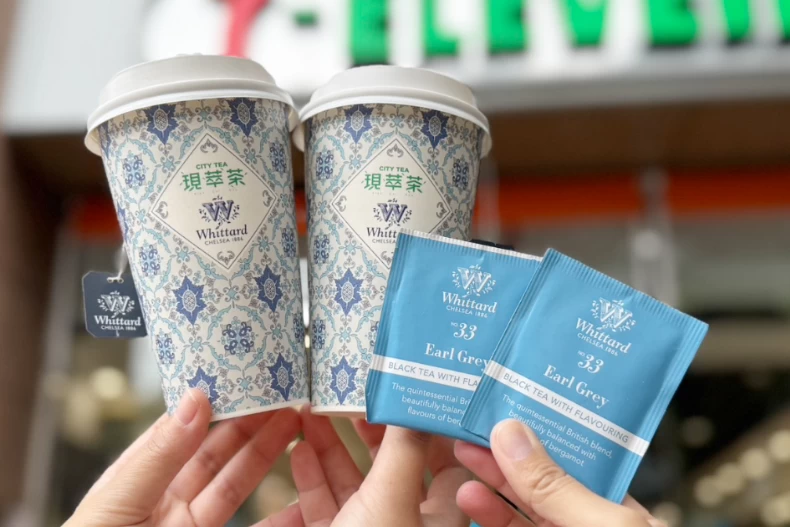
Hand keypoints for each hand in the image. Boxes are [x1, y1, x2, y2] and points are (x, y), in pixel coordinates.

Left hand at [65, 389, 301, 526]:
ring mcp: (189, 525)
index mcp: (136, 478)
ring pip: (235, 482)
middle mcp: (165, 498)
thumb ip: (159, 455)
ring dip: (267, 453)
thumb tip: (195, 400)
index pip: (180, 428)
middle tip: (281, 394)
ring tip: (294, 422)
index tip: (242, 378)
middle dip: (249, 421)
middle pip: (215, 452)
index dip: (213, 402)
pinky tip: (299, 500)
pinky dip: (280, 518)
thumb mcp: (118, 502)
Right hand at [267, 406, 470, 526]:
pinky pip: (326, 504)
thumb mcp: (390, 501)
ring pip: (354, 481)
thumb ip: (404, 450)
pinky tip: (298, 448)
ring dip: (332, 445)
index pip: (448, 462)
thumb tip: (415, 401)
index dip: (431, 426)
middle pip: (394, 465)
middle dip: (371, 429)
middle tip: (353, 395)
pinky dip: (312, 476)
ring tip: (312, 409)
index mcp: (438, 520)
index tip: (412, 392)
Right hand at [455, 419, 665, 526]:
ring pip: (518, 514)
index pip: (570, 457)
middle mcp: (586, 526)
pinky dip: (491, 519)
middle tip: (465, 433)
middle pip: (536, 483)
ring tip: (461, 470)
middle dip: (501, 457)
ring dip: (488, 490)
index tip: (499, 410)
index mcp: (613, 508)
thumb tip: (513, 436)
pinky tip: (472, 504)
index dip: (535, 432)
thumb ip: (557, 488)